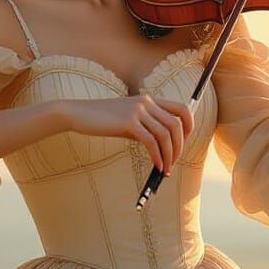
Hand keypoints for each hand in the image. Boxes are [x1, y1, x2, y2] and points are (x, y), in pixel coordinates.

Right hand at [62, 95, 194, 174]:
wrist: (79, 113)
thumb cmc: (104, 120)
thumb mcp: (129, 120)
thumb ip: (146, 127)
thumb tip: (163, 146)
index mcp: (149, 100)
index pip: (181, 108)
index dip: (189, 124)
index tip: (186, 141)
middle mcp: (146, 102)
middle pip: (176, 124)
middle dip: (180, 145)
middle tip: (175, 161)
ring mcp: (138, 111)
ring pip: (165, 134)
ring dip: (170, 155)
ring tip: (166, 169)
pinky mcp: (128, 122)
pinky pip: (150, 141)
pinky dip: (157, 156)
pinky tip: (157, 166)